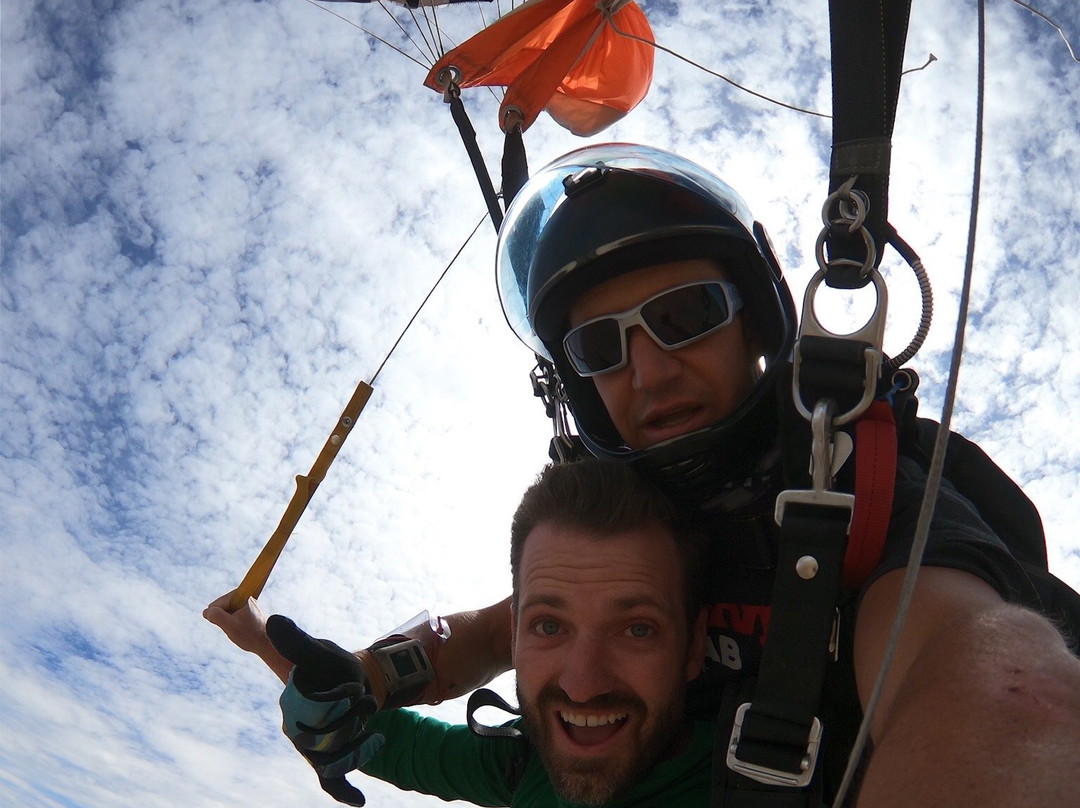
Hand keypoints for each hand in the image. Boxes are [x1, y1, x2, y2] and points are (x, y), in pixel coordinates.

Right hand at [203, 593, 291, 682]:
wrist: (267, 643)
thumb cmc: (250, 634)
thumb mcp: (229, 626)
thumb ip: (216, 616)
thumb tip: (206, 611)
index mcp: (241, 595)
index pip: (216, 605)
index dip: (220, 618)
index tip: (235, 623)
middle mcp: (243, 596)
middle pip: (220, 608)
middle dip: (224, 619)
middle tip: (237, 627)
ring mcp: (245, 603)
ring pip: (224, 613)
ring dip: (228, 623)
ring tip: (240, 629)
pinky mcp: (246, 610)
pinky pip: (230, 616)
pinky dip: (232, 624)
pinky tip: (241, 629)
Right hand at [267, 615, 385, 806]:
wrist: (353, 682)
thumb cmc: (333, 666)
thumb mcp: (321, 653)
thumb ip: (298, 643)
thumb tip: (274, 621)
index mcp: (291, 706)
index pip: (313, 712)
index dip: (338, 700)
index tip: (354, 688)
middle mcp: (296, 731)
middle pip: (325, 740)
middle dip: (352, 721)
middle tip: (366, 700)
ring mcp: (312, 748)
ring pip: (334, 760)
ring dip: (359, 744)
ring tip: (373, 725)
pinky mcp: (327, 760)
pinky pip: (330, 781)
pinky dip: (344, 791)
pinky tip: (359, 801)